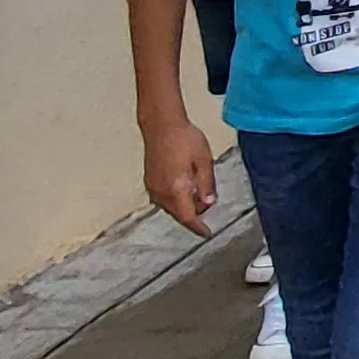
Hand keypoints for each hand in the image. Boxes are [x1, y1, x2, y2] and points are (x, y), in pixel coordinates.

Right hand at [141, 116, 219, 235]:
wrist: (162, 124)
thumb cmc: (184, 138)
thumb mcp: (204, 161)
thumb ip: (207, 185)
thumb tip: (209, 204)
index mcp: (176, 189)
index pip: (188, 217)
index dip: (198, 228)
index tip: (207, 233)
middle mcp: (161, 192)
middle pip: (179, 214)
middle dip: (194, 214)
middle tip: (208, 202)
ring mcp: (153, 187)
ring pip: (170, 208)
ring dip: (184, 206)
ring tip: (198, 191)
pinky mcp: (149, 181)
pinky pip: (163, 199)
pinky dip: (175, 199)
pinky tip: (184, 186)